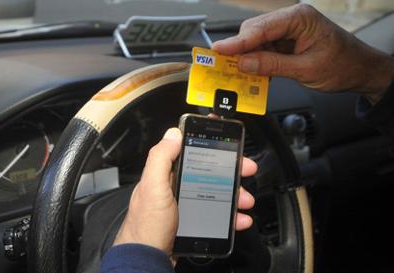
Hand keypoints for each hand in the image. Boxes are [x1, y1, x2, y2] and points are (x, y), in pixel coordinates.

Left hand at [113, 127, 257, 254]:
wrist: (147, 259)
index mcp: (165, 176)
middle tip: (246, 171)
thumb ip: (161, 158)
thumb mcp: (153, 186)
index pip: (192, 154)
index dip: (213, 149)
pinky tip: (239, 219)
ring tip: (245, 201)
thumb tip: (172, 134)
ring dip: (234, 195)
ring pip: (216, 195)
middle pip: (209, 174)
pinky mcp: (191, 223)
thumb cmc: (146, 225)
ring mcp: (184, 206)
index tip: (230, 148)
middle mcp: (174, 188)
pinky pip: (216, 215)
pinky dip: (231, 216)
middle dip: (230, 172)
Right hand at [212, 3, 393, 103]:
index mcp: (300, 17)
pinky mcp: (287, 39)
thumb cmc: (344, 65)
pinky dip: (257, 59)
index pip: (261, 28)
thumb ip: (272, 65)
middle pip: (254, 30)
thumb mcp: (306, 69)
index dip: (237, 41)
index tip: (218, 50)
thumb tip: (243, 64)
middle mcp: (292, 17)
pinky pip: (265, 47)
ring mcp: (289, 27)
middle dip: (240, 49)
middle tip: (225, 67)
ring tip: (239, 73)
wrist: (362, 70)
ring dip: (248, 56)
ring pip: (256, 39)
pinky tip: (254, 71)